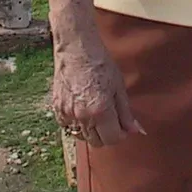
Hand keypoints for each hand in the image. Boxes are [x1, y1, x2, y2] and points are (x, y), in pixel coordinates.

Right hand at [51, 19, 143, 147]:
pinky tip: (82, 108)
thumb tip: (135, 131)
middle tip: (110, 119)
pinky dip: (75, 123)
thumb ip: (126, 113)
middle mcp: (82, 116)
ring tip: (95, 112)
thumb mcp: (119, 87)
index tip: (121, 125)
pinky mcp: (57, 109)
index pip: (112, 139)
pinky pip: (68, 127)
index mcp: (101, 111)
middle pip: (96, 142)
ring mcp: (67, 114)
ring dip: (90, 131)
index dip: (120, 134)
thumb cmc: (100, 64)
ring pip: (81, 136)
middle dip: (106, 134)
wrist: (76, 49)